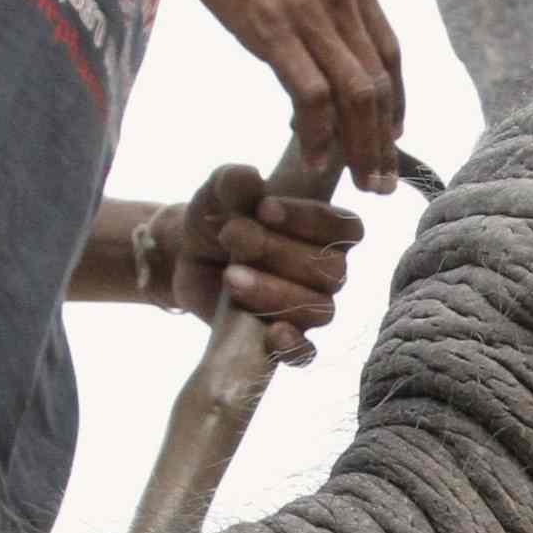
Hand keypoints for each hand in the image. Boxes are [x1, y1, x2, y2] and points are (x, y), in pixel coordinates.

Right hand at [152, 0, 402, 192]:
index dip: (397, 98)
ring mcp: (310, 10)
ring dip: (364, 146)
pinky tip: (311, 156)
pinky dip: (317, 132)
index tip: (393, 132)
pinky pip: (311, 93)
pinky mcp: (271, 25)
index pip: (390, 49)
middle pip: (382, 81)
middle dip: (387, 137)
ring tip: (363, 183)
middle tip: (385, 180)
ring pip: (358, 95)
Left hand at [158, 163, 362, 362]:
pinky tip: (272, 333)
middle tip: (232, 236)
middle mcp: (327, 271)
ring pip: (318, 309)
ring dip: (275, 292)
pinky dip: (293, 347)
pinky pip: (305, 354)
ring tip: (230, 276)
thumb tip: (250, 178)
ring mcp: (308, 308)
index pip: (348, 228)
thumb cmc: (218, 217)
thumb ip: (233, 181)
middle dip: (279, 252)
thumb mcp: (218, 192)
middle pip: (332, 270)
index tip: (264, 208)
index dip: (311, 220)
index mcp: (326, 230)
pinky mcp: (282, 341)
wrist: (185, 255)